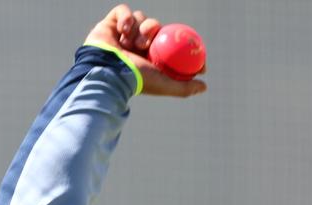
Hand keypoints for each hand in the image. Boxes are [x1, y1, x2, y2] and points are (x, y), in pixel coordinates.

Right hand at [85, 4, 205, 96]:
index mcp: (147, 57)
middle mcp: (135, 45)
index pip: (167, 42)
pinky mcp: (110, 24)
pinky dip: (125, 17)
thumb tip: (204, 86)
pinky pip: (123, 10)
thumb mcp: (164, 84)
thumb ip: (184, 87)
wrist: (106, 71)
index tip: (184, 41)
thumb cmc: (134, 80)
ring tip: (130, 43)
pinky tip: (123, 30)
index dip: (177, 39)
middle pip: (153, 27)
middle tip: (148, 41)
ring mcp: (122, 34)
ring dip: (138, 28)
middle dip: (153, 30)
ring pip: (139, 18)